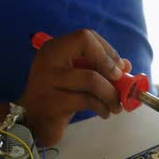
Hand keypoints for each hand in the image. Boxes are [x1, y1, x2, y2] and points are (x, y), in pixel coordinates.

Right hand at [20, 29, 131, 145]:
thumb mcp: (79, 79)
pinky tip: (104, 112)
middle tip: (121, 85)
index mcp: (54, 49)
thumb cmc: (59, 97)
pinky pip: (87, 100)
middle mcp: (48, 59)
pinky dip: (102, 107)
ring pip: (92, 78)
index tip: (119, 69)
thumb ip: (99, 68)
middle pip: (86, 46)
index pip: (85, 36)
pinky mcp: (52, 103)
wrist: (32, 122)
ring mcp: (47, 80)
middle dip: (110, 65)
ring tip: (115, 106)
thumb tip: (125, 64)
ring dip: (111, 94)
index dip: (107, 50)